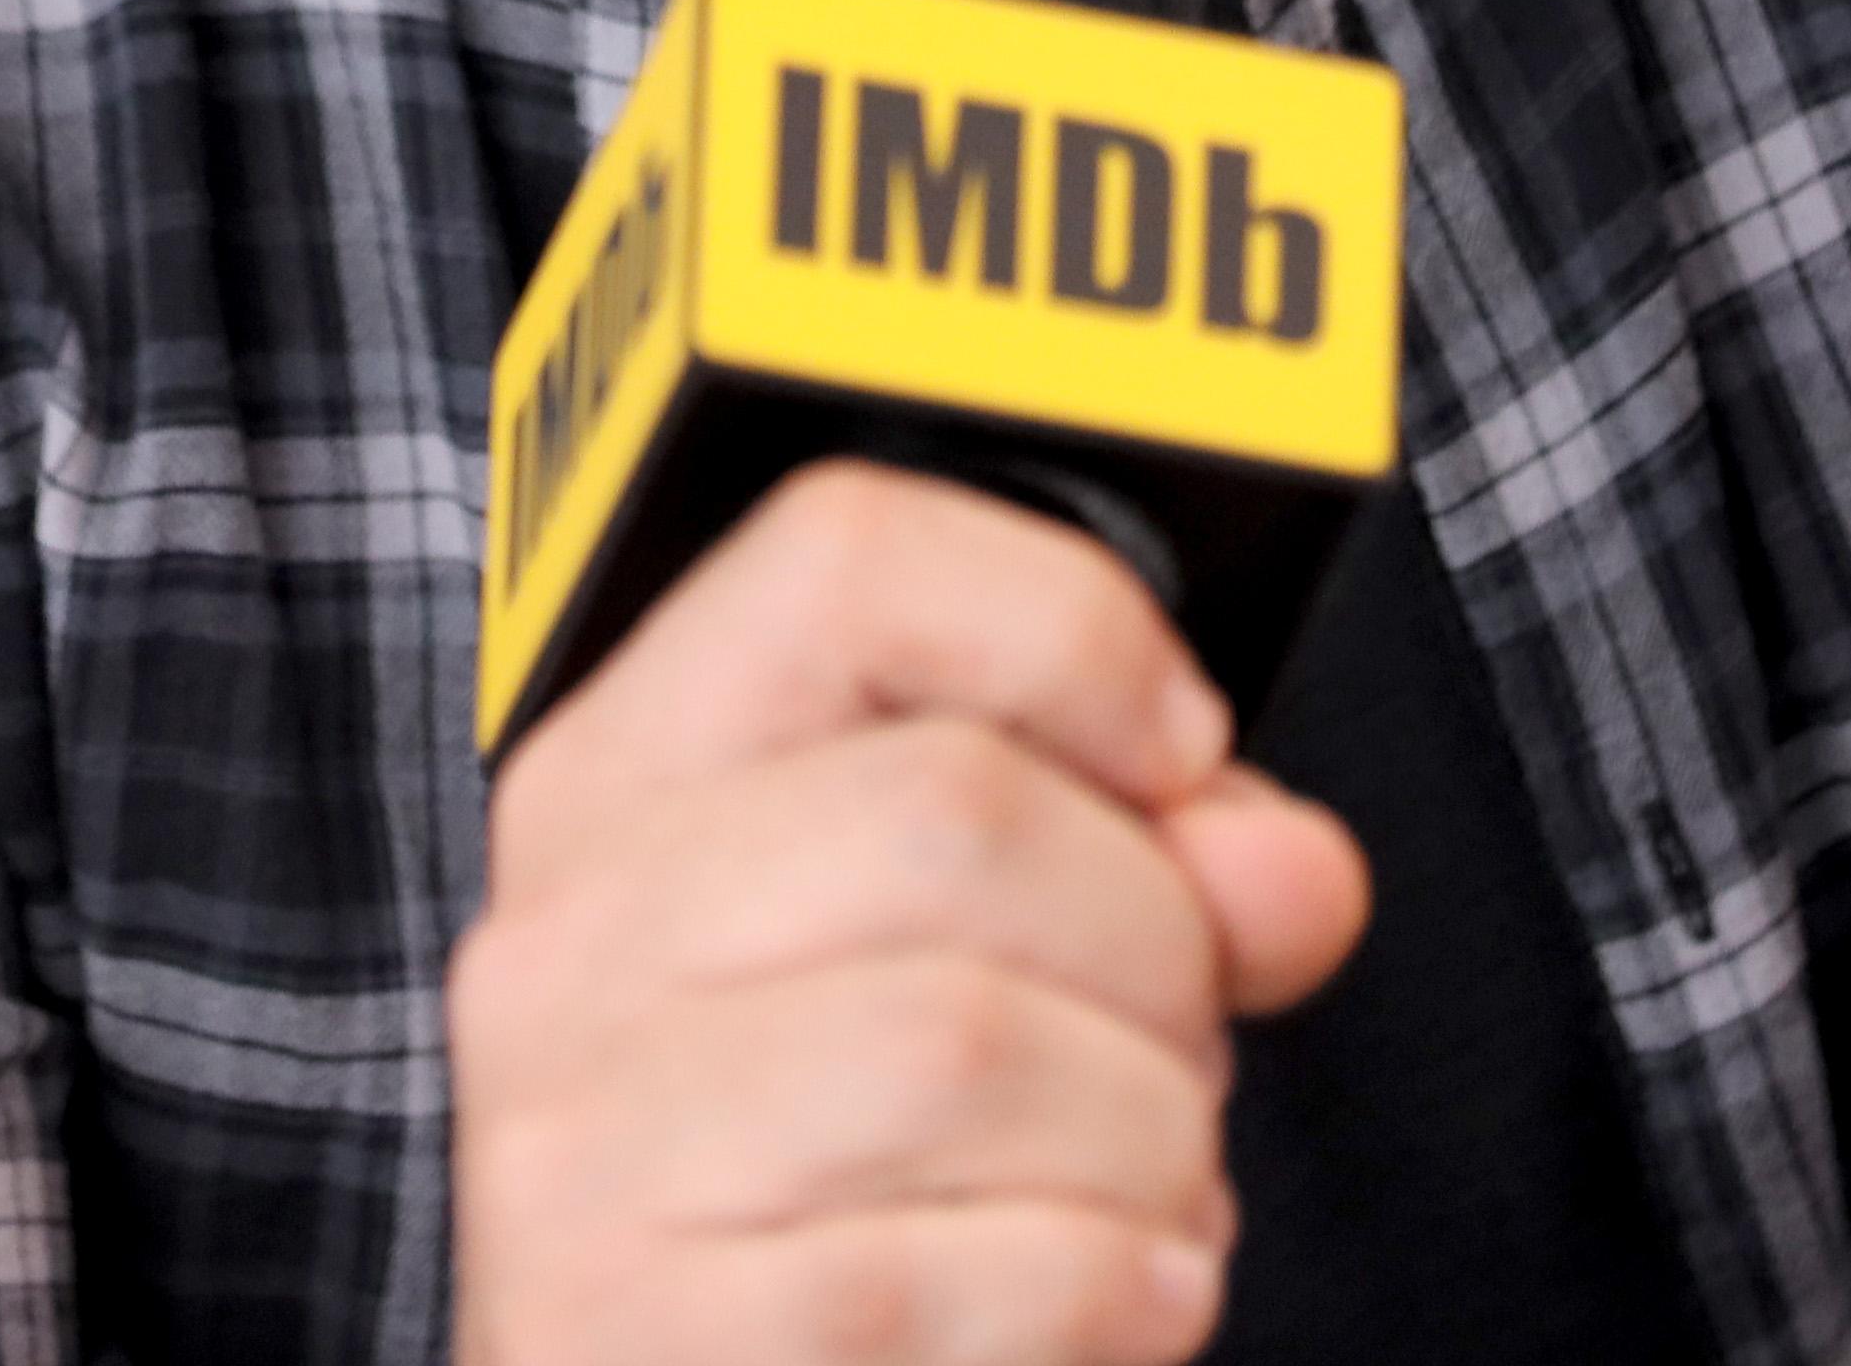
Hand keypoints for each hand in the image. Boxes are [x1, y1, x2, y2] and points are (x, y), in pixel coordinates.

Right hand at [451, 463, 1373, 1365]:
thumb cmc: (837, 1191)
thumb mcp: (976, 972)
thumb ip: (1148, 873)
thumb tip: (1281, 866)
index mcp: (623, 786)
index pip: (841, 562)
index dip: (1070, 627)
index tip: (1178, 753)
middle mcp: (570, 943)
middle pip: (956, 811)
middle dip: (1156, 943)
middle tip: (1176, 1043)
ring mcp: (583, 1149)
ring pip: (976, 1046)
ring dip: (1151, 1137)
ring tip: (1148, 1188)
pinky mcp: (648, 1338)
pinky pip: (982, 1272)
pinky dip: (1118, 1290)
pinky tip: (1119, 1296)